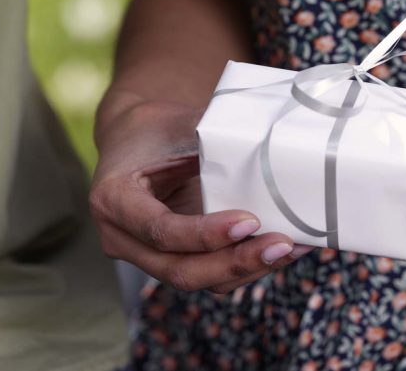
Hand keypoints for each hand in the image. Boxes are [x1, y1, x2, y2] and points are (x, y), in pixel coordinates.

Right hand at [89, 96, 310, 292]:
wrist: (138, 139)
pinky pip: (208, 274)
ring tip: (292, 247)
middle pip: (180, 269)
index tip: (250, 220)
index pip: (161, 231)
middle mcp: (122, 238)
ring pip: (198, 280)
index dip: (205, 234)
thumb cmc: (159, 127)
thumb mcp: (179, 125)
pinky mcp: (171, 259)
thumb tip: (271, 145)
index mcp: (113, 200)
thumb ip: (214, 139)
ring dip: (248, 269)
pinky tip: (281, 250)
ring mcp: (145, 255)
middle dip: (235, 263)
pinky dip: (245, 266)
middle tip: (282, 244)